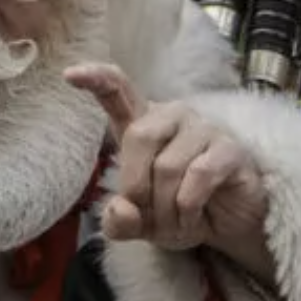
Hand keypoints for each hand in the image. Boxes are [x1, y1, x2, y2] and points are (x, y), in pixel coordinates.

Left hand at [66, 63, 274, 282]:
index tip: (70, 74)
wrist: (224, 225)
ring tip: (174, 220)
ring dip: (165, 208)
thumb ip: (117, 221)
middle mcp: (173, 118)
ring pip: (168, 165)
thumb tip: (120, 208)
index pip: (119, 93)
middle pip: (139, 135)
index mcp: (142, 126)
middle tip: (145, 212)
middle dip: (135, 185)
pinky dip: (188, 207)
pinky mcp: (231, 149)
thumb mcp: (137, 223)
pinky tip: (192, 216)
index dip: (98, 80)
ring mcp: (204, 129)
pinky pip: (199, 175)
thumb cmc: (176, 210)